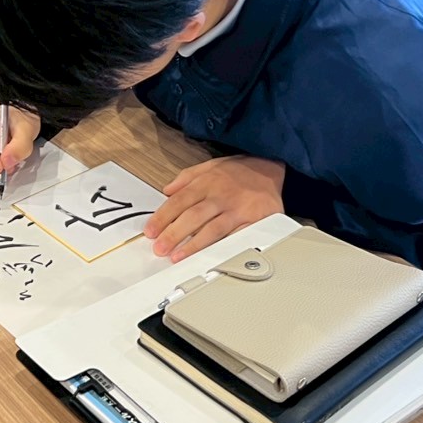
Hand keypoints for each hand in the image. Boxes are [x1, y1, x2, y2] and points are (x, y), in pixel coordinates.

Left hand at [144, 155, 285, 261]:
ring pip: (213, 229)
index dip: (163, 217)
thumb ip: (186, 177)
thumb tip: (167, 190)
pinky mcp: (254, 221)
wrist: (270, 166)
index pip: (179, 201)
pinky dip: (223, 248)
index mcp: (207, 182)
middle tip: (160, 248)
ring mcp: (238, 209)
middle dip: (174, 234)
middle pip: (193, 216)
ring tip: (178, 257)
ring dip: (194, 245)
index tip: (151, 231)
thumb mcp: (209, 165)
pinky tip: (211, 257)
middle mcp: (221, 195)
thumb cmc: (240, 170)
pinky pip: (236, 237)